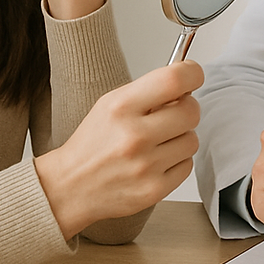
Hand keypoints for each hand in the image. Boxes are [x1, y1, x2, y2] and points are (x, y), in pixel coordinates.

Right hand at [35, 61, 203, 239]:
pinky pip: (187, 165)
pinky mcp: (154, 190)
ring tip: (159, 141)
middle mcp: (134, 136)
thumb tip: (188, 81)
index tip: (192, 75)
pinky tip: (157, 160)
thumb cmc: (93, 142)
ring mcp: (145, 166)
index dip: (192, 73)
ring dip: (181, 137)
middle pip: (191, 111)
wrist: (71, 186)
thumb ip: (149, 90)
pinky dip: (177, 161)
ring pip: (192, 139)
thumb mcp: (111, 103)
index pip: (174, 79)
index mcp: (122, 107)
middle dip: (186, 109)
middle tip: (172, 113)